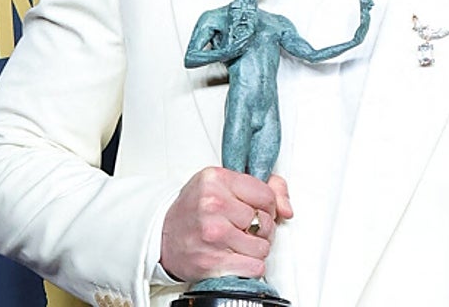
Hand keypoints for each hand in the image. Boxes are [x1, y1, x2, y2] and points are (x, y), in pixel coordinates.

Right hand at [160, 167, 292, 281]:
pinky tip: (237, 257)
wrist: (161, 234)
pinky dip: (250, 266)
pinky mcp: (211, 261)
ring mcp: (212, 234)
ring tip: (240, 243)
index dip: (268, 205)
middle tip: (246, 228)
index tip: (256, 209)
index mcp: (217, 179)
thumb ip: (266, 186)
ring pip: (262, 247)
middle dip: (262, 228)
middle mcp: (213, 205)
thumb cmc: (196, 208)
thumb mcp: (225, 183)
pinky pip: (254, 267)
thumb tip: (287, 209)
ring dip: (256, 248)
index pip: (266, 195)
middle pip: (265, 222)